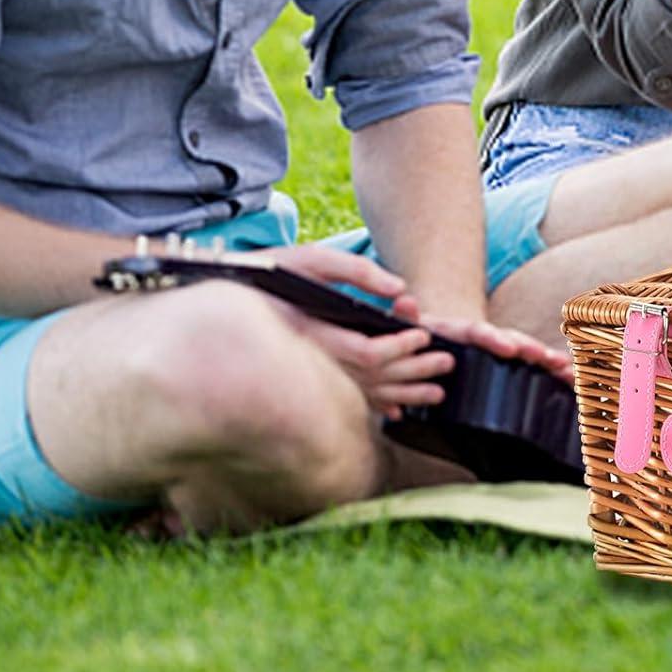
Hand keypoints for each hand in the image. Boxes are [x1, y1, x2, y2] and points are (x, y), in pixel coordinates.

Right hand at [249, 243, 456, 419]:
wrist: (223, 296)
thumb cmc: (270, 272)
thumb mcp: (313, 259)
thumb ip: (358, 272)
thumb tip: (400, 289)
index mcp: (315, 333)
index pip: (366, 351)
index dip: (399, 346)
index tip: (423, 335)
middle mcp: (313, 361)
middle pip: (373, 376)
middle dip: (414, 371)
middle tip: (448, 363)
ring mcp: (310, 373)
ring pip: (365, 393)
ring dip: (404, 394)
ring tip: (438, 394)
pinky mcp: (310, 377)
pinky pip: (348, 397)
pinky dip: (376, 404)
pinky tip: (397, 412)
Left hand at [421, 316, 574, 385]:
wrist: (438, 336)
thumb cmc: (423, 336)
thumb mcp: (411, 327)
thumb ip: (407, 317)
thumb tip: (404, 302)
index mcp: (464, 330)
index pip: (480, 333)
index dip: (495, 339)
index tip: (509, 348)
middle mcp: (488, 337)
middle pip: (513, 341)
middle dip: (531, 349)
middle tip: (548, 358)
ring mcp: (501, 349)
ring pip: (528, 353)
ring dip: (548, 360)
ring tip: (569, 371)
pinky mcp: (507, 364)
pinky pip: (533, 368)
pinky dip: (554, 373)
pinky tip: (574, 382)